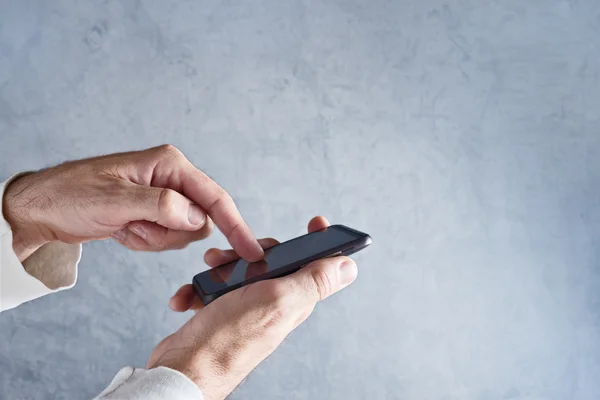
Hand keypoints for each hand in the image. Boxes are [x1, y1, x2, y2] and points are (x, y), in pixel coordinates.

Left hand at [2, 145, 262, 261]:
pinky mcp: (154, 213)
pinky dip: (145, 242)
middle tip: (136, 227)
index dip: (236, 225)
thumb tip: (199, 218)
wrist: (41, 210)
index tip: (252, 252)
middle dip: (170, 234)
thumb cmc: (71, 195)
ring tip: (125, 226)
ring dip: (154, 239)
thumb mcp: (116, 201)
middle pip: (201, 220)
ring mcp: (163, 197)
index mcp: (169, 164)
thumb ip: (162, 207)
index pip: (214, 198)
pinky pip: (166, 238)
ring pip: (184, 233)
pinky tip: (123, 230)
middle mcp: (171, 178)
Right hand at [147, 216, 357, 399]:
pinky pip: (214, 289)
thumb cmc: (229, 339)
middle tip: (234, 256)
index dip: (321, 242)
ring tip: (209, 272)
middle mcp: (274, 303)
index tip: (317, 222)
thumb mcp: (277, 300)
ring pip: (240, 271)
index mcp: (294, 298)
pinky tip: (191, 297)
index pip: (316, 264)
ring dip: (221, 268)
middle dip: (250, 251)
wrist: (185, 369)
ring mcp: (248, 308)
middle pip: (272, 261)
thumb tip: (350, 267)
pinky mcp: (223, 313)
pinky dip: (200, 289)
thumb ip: (313, 281)